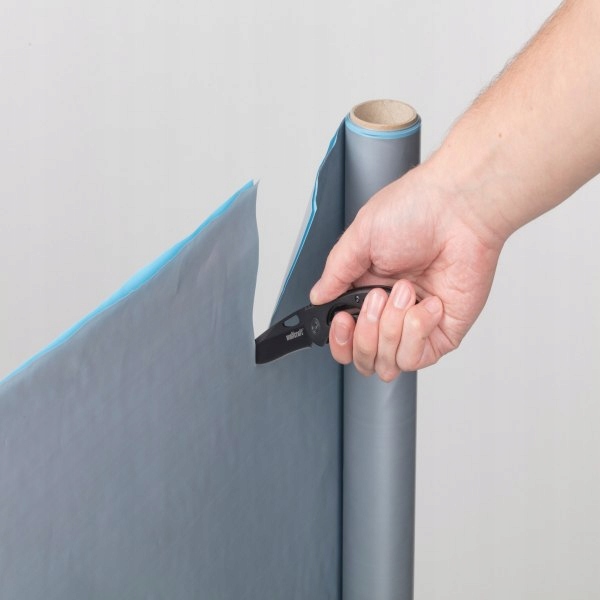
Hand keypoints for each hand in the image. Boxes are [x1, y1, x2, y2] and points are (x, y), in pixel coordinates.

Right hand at [310, 163, 503, 381]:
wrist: (458, 207)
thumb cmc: (415, 210)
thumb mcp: (360, 237)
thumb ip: (336, 273)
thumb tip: (318, 297)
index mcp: (367, 289)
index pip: (346, 337)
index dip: (339, 339)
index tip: (342, 320)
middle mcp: (390, 312)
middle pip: (363, 358)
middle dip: (365, 334)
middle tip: (376, 298)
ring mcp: (417, 325)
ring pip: (387, 363)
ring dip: (391, 328)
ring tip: (406, 291)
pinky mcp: (443, 332)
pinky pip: (416, 357)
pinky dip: (416, 330)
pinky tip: (428, 303)